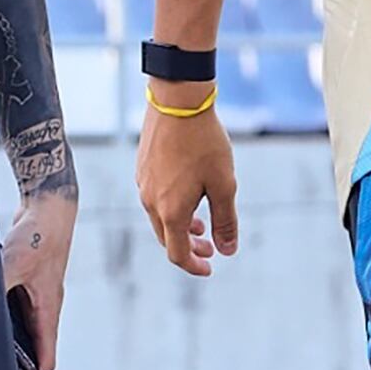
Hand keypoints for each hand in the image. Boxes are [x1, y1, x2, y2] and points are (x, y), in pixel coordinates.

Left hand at [1, 188, 76, 369]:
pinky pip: (9, 303)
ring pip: (19, 325)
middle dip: (12, 359)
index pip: (47, 358)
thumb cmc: (37, 235)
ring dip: (3, 334)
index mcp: (48, 310)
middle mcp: (43, 306)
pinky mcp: (23, 279)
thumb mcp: (13, 263)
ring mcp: (33, 293)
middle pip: (31, 347)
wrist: (49, 205)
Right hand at [136, 100, 237, 277]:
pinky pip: (155, 197)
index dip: (194, 265)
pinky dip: (172, 207)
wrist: (178, 102)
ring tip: (201, 222)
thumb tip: (228, 250)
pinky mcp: (142, 168)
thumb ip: (226, 221)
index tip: (210, 267)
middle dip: (189, 247)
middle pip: (167, 238)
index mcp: (171, 211)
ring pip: (160, 217)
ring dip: (181, 225)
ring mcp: (143, 184)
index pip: (177, 253)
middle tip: (209, 247)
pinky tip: (189, 192)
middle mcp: (151, 201)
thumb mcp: (224, 185)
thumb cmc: (204, 143)